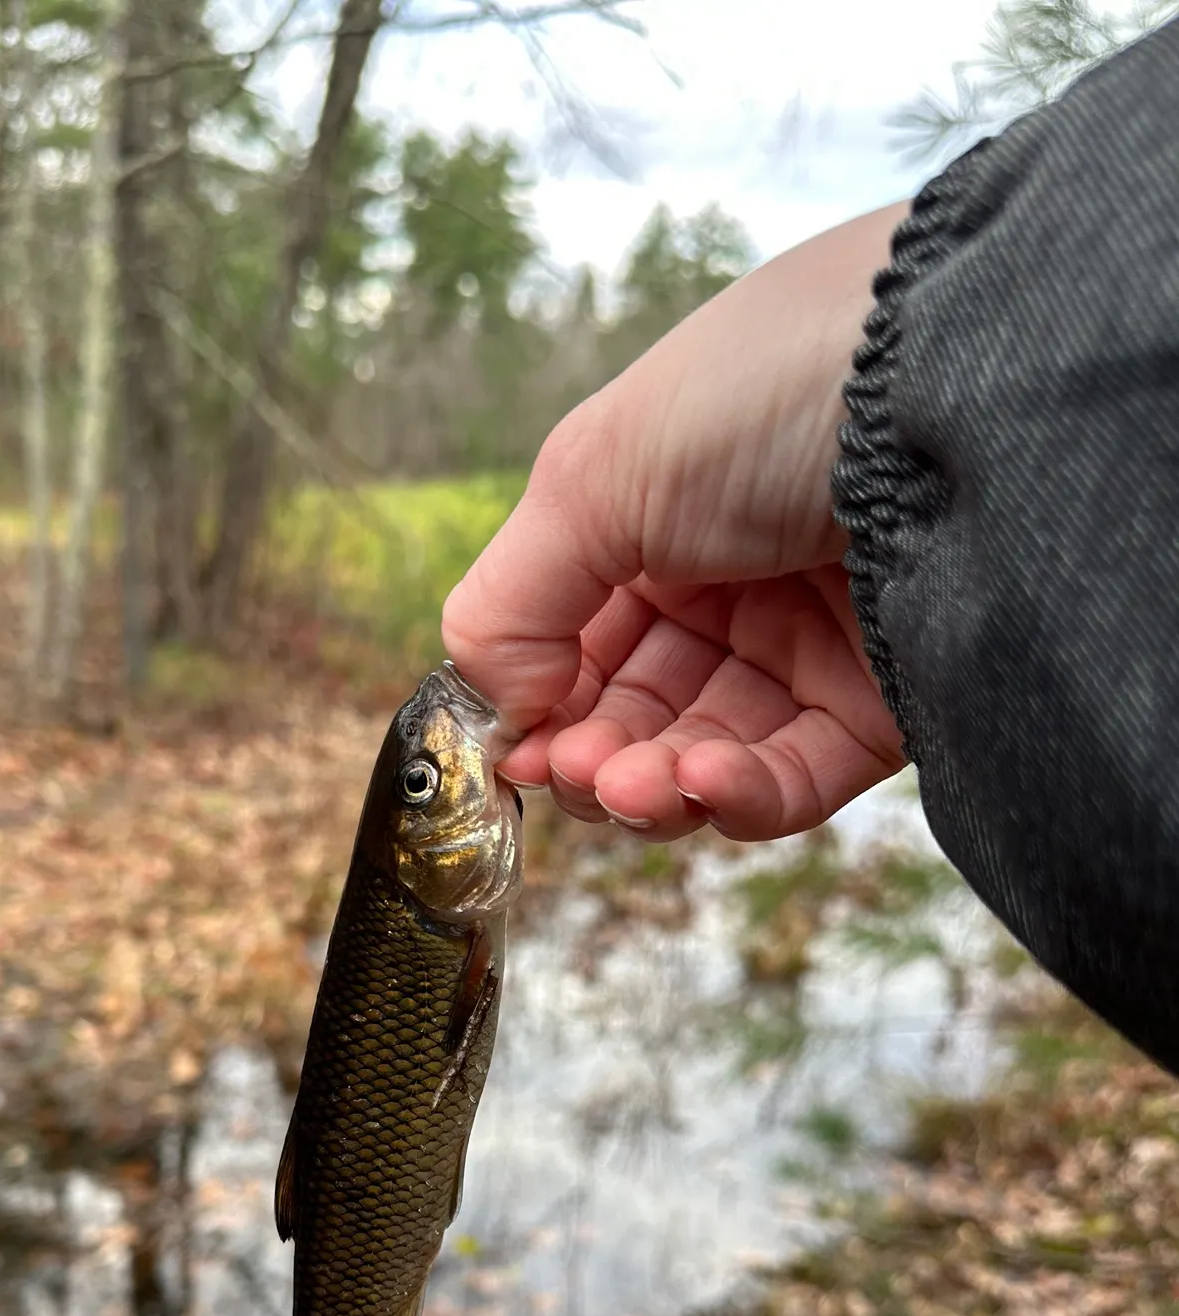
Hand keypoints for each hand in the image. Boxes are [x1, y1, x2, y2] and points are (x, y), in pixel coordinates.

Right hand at [442, 203, 910, 841]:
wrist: (955, 381)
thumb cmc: (758, 398)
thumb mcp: (591, 477)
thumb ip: (510, 600)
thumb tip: (500, 710)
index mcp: (649, 518)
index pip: (574, 639)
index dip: (539, 701)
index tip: (513, 749)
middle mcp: (724, 582)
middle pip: (634, 709)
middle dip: (592, 754)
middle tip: (574, 774)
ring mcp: (804, 643)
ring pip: (703, 756)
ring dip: (652, 787)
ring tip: (629, 788)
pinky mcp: (881, 701)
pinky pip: (793, 777)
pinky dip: (737, 795)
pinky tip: (702, 781)